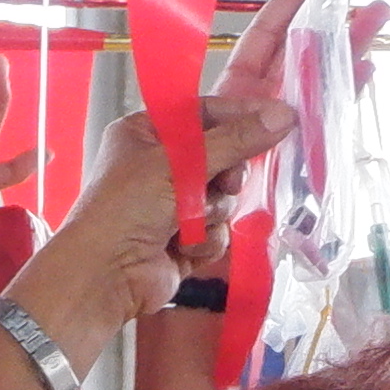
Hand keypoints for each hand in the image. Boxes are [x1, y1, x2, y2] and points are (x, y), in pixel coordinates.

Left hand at [22, 79, 293, 337]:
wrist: (105, 276)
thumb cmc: (127, 207)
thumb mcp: (180, 164)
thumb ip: (235, 140)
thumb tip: (284, 115)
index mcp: (145, 134)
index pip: (204, 114)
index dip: (239, 116)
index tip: (276, 117)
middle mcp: (159, 166)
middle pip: (221, 158)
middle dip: (225, 175)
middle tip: (225, 183)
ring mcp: (172, 205)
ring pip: (223, 199)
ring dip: (211, 212)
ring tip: (187, 222)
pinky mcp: (184, 240)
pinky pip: (217, 231)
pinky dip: (204, 240)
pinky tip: (182, 247)